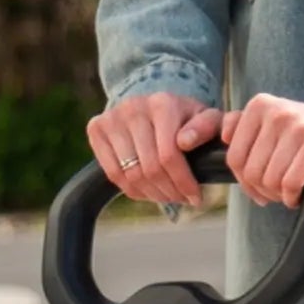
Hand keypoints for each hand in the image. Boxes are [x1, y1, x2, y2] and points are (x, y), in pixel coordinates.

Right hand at [86, 93, 221, 211]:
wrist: (151, 106)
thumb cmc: (184, 118)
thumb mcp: (205, 118)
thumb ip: (207, 126)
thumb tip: (185, 142)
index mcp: (162, 104)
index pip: (169, 155)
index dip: (183, 182)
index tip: (196, 198)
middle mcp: (133, 107)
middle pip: (149, 168)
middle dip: (169, 191)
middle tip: (182, 199)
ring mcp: (111, 118)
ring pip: (131, 175)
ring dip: (152, 194)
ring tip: (167, 195)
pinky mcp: (96, 128)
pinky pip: (113, 174)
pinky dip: (133, 190)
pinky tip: (148, 191)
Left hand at [221, 94, 303, 207]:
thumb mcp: (275, 125)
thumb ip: (244, 126)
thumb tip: (223, 135)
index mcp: (260, 105)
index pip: (233, 158)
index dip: (245, 182)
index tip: (260, 186)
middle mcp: (277, 110)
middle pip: (251, 172)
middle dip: (264, 191)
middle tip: (279, 191)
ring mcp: (298, 125)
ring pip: (270, 180)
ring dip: (280, 195)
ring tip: (291, 190)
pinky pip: (290, 183)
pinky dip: (293, 196)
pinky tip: (300, 194)